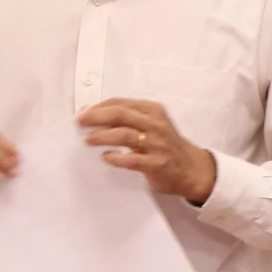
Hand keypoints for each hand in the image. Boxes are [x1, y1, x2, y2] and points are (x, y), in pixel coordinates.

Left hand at [76, 100, 217, 202]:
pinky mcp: (157, 163)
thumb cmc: (166, 145)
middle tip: (79, 123)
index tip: (82, 113)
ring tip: (87, 140)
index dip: (98, 107)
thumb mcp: (150, 125)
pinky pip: (133, 159)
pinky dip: (116, 158)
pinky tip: (106, 158)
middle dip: (96, 117)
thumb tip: (90, 112)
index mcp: (152, 110)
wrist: (192, 168)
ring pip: (124, 134)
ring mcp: (157, 144)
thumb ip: (125, 118)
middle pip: (120, 114)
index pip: (120, 103)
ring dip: (102, 136)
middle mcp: (155, 124)